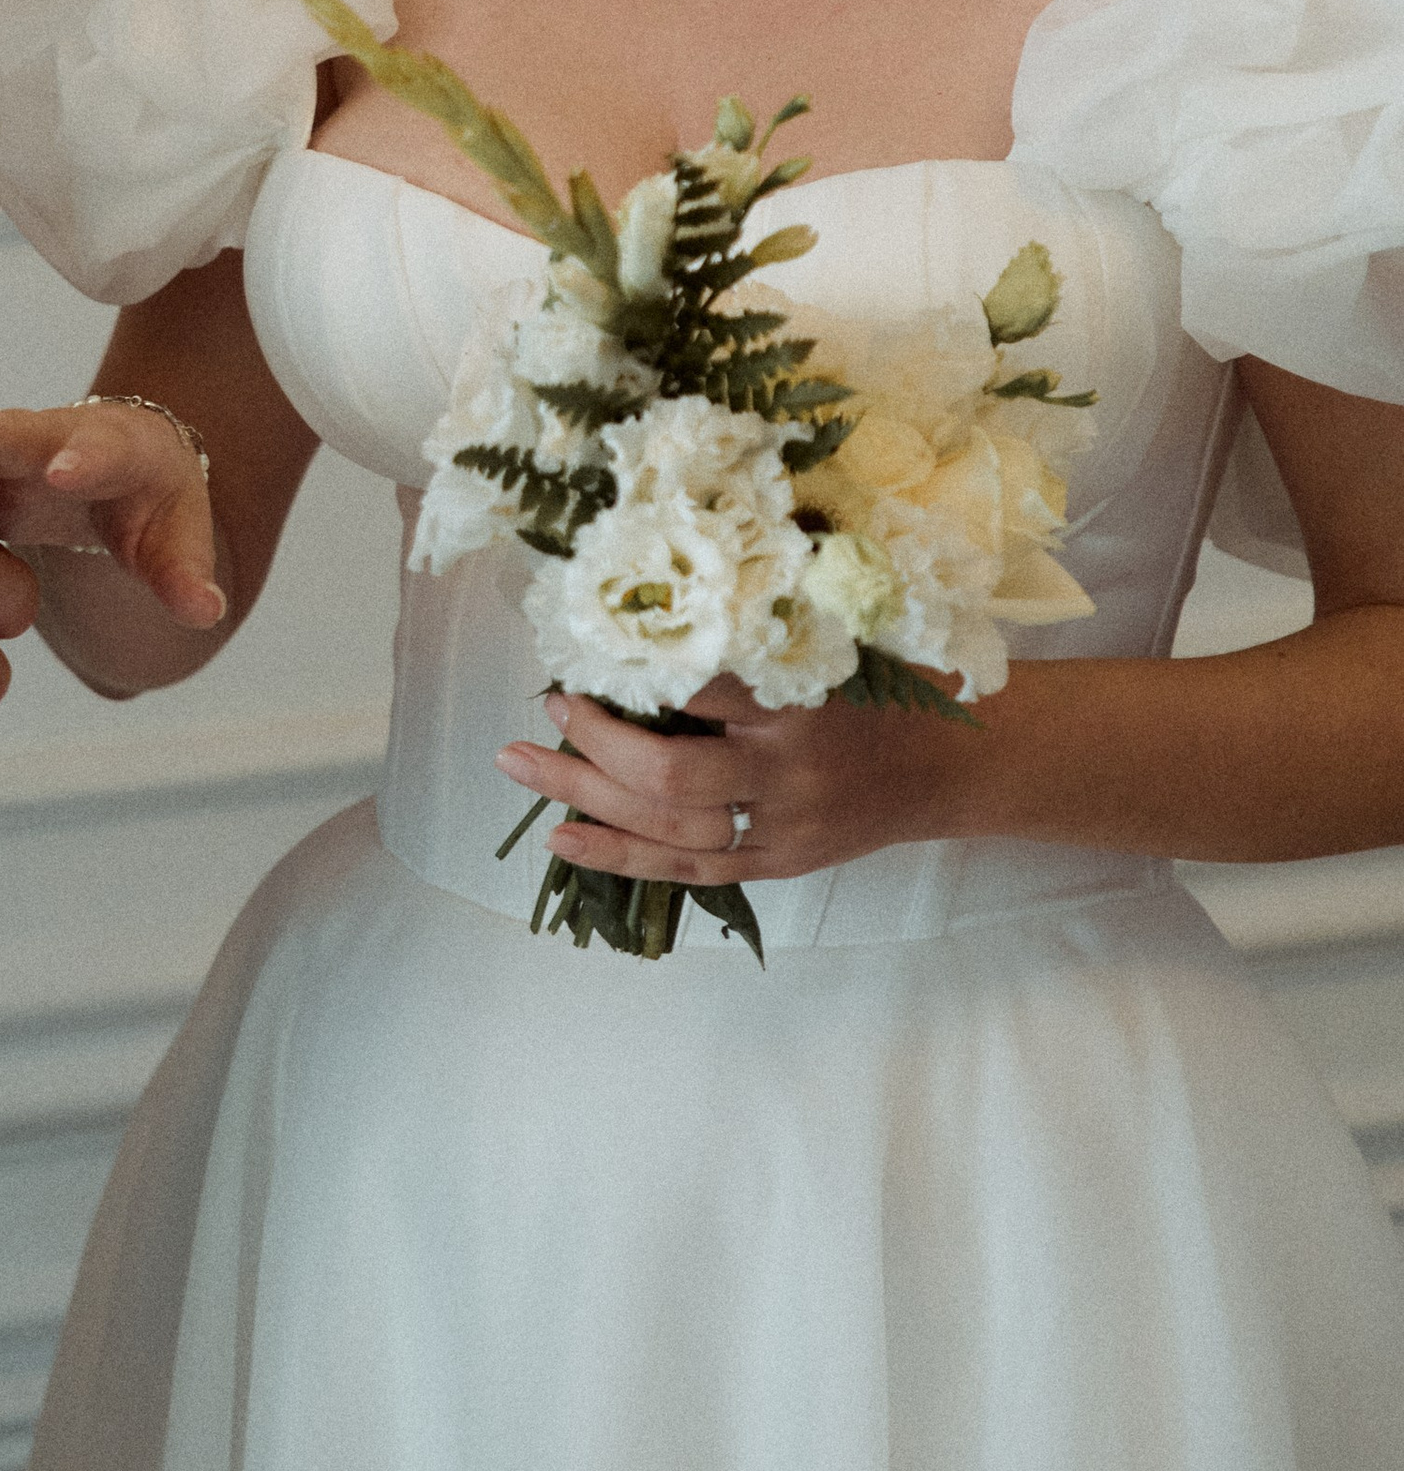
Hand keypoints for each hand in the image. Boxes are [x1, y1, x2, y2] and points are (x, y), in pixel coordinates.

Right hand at [0, 389, 226, 632]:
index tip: (64, 471)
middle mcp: (39, 441)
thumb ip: (186, 572)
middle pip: (0, 432)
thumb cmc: (150, 500)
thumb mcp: (178, 536)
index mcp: (107, 451)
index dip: (82, 461)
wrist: (115, 462)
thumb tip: (207, 610)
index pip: (97, 453)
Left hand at [492, 672, 966, 882]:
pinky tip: (561, 838)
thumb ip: (758, 628)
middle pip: (672, 772)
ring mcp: (781, 827)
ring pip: (668, 826)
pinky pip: (690, 869)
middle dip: (597, 741)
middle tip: (549, 706)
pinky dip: (621, 856)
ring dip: (585, 797)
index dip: (637, 666)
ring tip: (517, 766)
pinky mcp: (778, 862)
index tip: (588, 641)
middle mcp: (787, 771)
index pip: (700, 685)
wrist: (953, 765)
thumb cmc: (891, 684)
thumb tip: (653, 601)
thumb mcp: (835, 636)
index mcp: (802, 701)